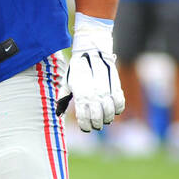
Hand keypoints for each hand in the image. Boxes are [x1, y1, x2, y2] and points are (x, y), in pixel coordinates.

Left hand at [65, 13, 124, 131]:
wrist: (91, 51)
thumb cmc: (77, 70)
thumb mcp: (67, 82)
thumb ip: (63, 98)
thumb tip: (58, 114)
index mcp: (80, 92)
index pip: (83, 115)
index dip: (85, 125)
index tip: (85, 128)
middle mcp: (93, 92)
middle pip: (97, 115)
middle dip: (97, 123)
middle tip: (96, 125)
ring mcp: (105, 88)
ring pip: (110, 110)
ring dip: (108, 117)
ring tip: (106, 119)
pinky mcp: (116, 84)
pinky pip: (120, 100)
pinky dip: (118, 108)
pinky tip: (114, 109)